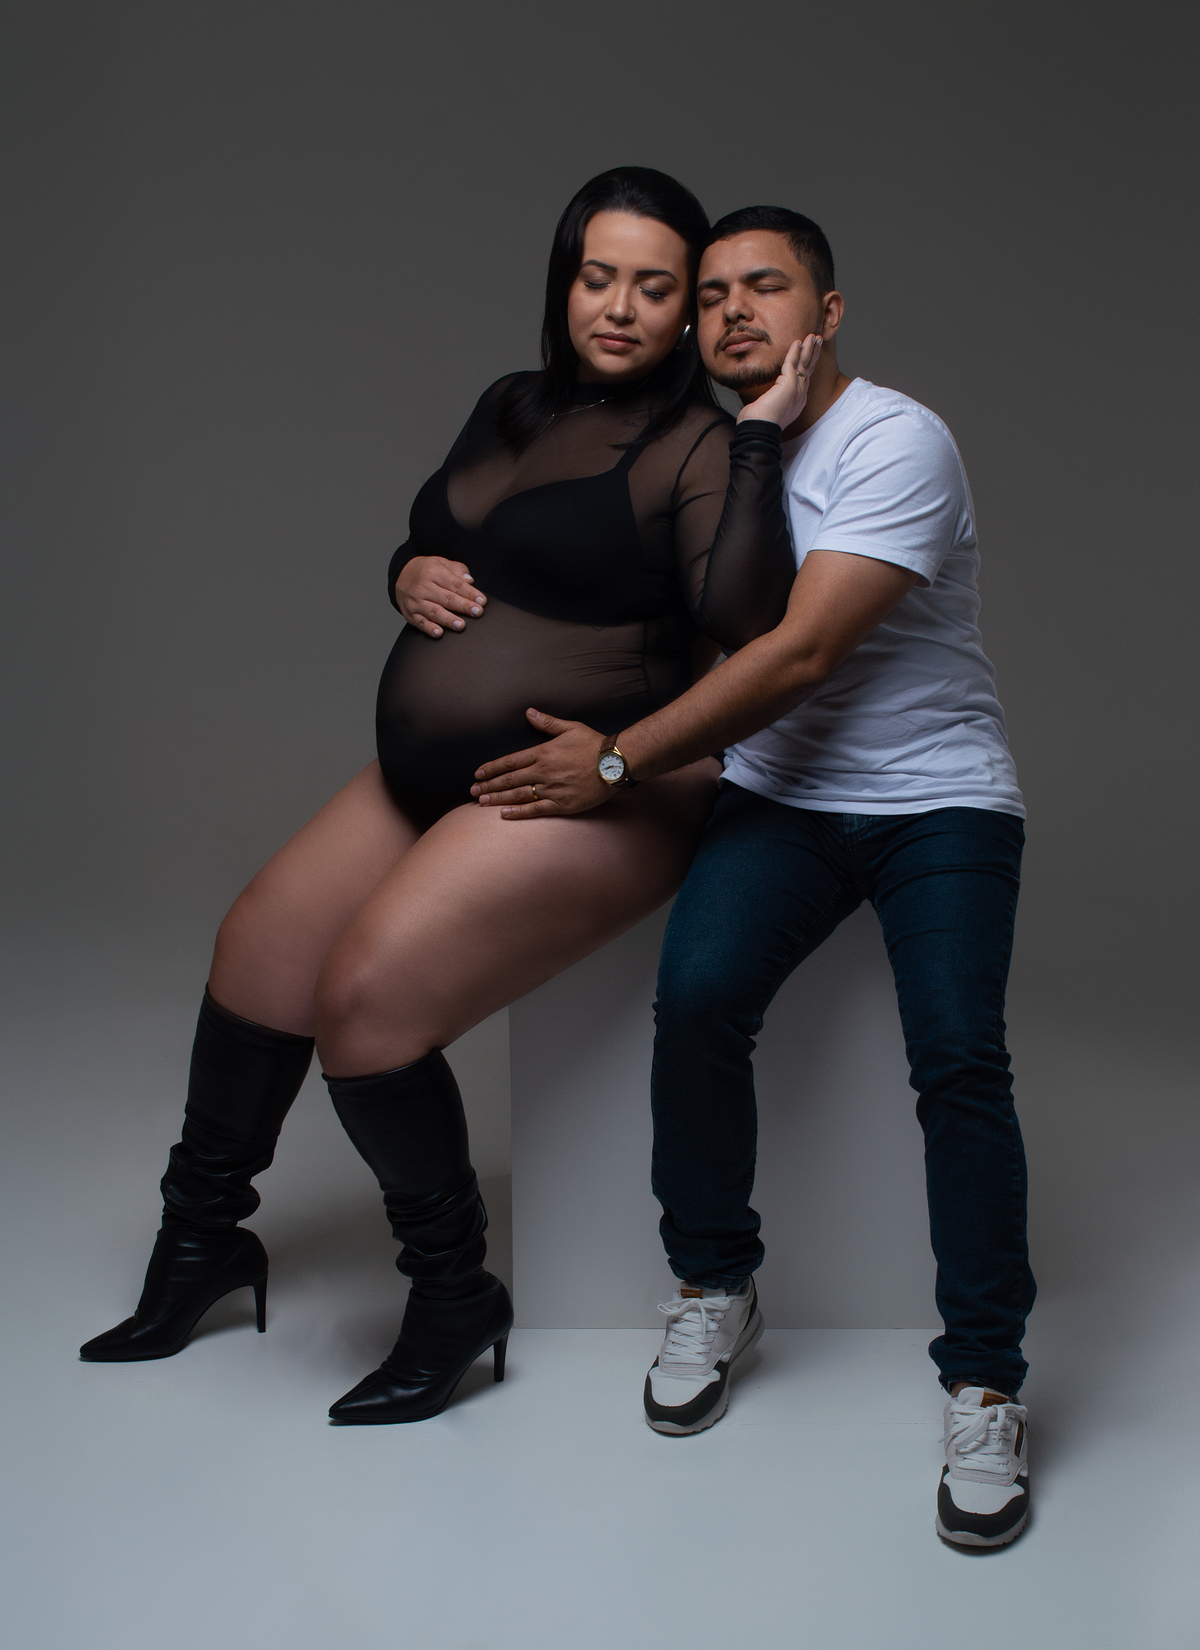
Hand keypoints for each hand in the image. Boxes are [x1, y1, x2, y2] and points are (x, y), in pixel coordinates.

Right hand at [395, 556, 486, 637]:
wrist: (400, 575)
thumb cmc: (427, 570)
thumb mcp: (441, 562)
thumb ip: (457, 569)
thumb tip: (470, 580)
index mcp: (434, 572)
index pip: (455, 584)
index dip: (470, 593)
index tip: (482, 601)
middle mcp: (424, 587)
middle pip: (446, 598)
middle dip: (463, 606)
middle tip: (477, 612)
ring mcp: (416, 602)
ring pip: (434, 612)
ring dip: (448, 619)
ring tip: (461, 625)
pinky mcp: (411, 614)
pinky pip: (421, 622)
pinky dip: (429, 628)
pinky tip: (439, 633)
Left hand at [470, 710, 612, 817]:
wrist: (615, 763)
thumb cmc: (594, 744)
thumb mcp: (570, 728)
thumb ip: (547, 722)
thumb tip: (528, 712)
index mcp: (543, 753)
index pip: (510, 761)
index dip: (492, 768)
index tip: (478, 773)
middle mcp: (543, 771)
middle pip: (510, 779)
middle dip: (489, 785)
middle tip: (473, 791)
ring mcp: (552, 788)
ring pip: (518, 795)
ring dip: (498, 799)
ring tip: (481, 803)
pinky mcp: (562, 804)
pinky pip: (536, 809)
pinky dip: (518, 812)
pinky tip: (504, 814)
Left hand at [738, 334, 821, 430]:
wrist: (760, 429)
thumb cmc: (759, 423)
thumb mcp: (767, 408)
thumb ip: (769, 400)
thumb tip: (763, 399)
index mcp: (796, 401)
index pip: (804, 378)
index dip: (807, 364)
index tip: (809, 352)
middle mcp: (799, 395)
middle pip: (808, 370)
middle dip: (813, 354)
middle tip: (817, 340)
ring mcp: (796, 390)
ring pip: (804, 365)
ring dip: (808, 349)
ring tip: (812, 336)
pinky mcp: (789, 384)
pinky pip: (792, 363)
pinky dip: (795, 351)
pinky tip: (797, 342)